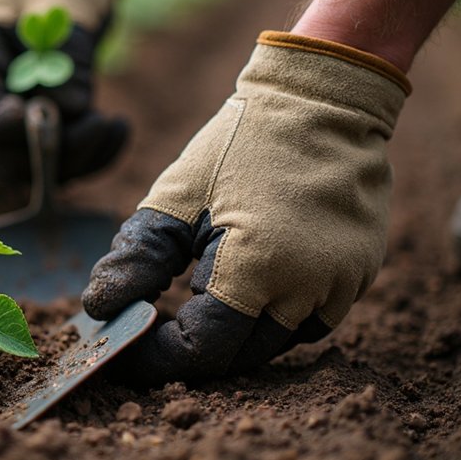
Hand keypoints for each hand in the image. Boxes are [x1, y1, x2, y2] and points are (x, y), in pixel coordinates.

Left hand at [82, 31, 410, 384]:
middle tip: (151, 329)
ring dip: (232, 337)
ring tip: (193, 307)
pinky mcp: (360, 274)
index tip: (127, 344)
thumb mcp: (175, 197)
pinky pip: (311, 320)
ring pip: (275, 343)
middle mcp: (307, 289)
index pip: (200, 349)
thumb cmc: (239, 145)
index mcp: (255, 269)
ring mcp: (342, 284)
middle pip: (238, 356)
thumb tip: (100, 310)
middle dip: (190, 351)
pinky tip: (245, 289)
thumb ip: (136, 260)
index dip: (156, 357)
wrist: (321, 102)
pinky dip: (273, 317)